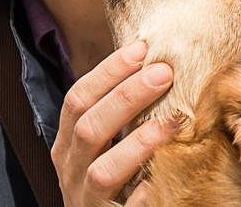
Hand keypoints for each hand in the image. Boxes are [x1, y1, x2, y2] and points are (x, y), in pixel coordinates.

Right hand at [51, 41, 175, 205]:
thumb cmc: (113, 179)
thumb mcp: (104, 144)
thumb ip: (120, 113)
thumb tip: (154, 63)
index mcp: (67, 145)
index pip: (77, 100)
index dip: (107, 72)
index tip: (141, 49)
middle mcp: (71, 170)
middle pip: (89, 128)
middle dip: (126, 97)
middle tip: (163, 73)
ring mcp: (87, 199)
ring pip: (103, 171)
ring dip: (139, 142)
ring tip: (173, 121)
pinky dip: (145, 192)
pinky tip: (165, 175)